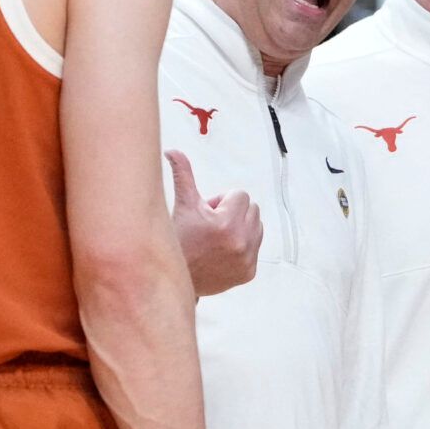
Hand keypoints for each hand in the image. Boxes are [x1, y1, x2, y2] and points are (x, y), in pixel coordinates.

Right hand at [167, 151, 261, 296]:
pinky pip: (256, 247)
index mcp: (227, 223)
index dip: (222, 201)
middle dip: (234, 212)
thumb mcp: (182, 205)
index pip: (241, 195)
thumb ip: (182, 175)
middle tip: (212, 225)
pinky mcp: (250, 272)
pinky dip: (243, 246)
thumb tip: (172, 151)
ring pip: (257, 226)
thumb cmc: (179, 238)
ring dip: (241, 227)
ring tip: (218, 237)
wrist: (177, 277)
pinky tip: (222, 252)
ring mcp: (247, 259)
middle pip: (252, 209)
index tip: (207, 213)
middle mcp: (241, 242)